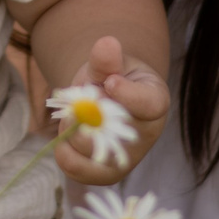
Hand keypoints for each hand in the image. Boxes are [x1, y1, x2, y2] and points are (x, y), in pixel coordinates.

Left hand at [50, 36, 169, 185]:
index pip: (148, 104)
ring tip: (74, 116)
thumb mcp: (112, 64)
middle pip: (115, 134)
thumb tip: (106, 44)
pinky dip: (64, 150)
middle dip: (87, 117)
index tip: (110, 82)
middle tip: (78, 103)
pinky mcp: (105, 174)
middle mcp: (145, 136)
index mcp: (155, 102)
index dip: (127, 95)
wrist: (106, 100)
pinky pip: (76, 168)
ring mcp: (126, 159)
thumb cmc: (114, 77)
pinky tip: (69, 133)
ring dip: (72, 131)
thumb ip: (106, 59)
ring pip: (91, 154)